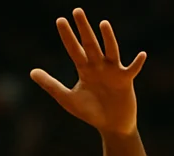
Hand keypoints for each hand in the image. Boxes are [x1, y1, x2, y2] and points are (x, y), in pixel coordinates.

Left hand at [31, 8, 146, 136]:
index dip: (67, 36)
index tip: (60, 20)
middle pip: (90, 44)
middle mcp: (99, 66)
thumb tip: (32, 71)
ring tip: (103, 24)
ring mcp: (113, 71)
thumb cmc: (91, 112)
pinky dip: (137, 63)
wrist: (111, 125)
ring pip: (110, 51)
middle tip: (77, 11)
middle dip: (83, 29)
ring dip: (108, 38)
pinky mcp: (126, 80)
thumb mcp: (68, 99)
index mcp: (85, 69)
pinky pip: (132, 69)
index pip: (74, 49)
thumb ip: (51, 85)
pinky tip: (141, 55)